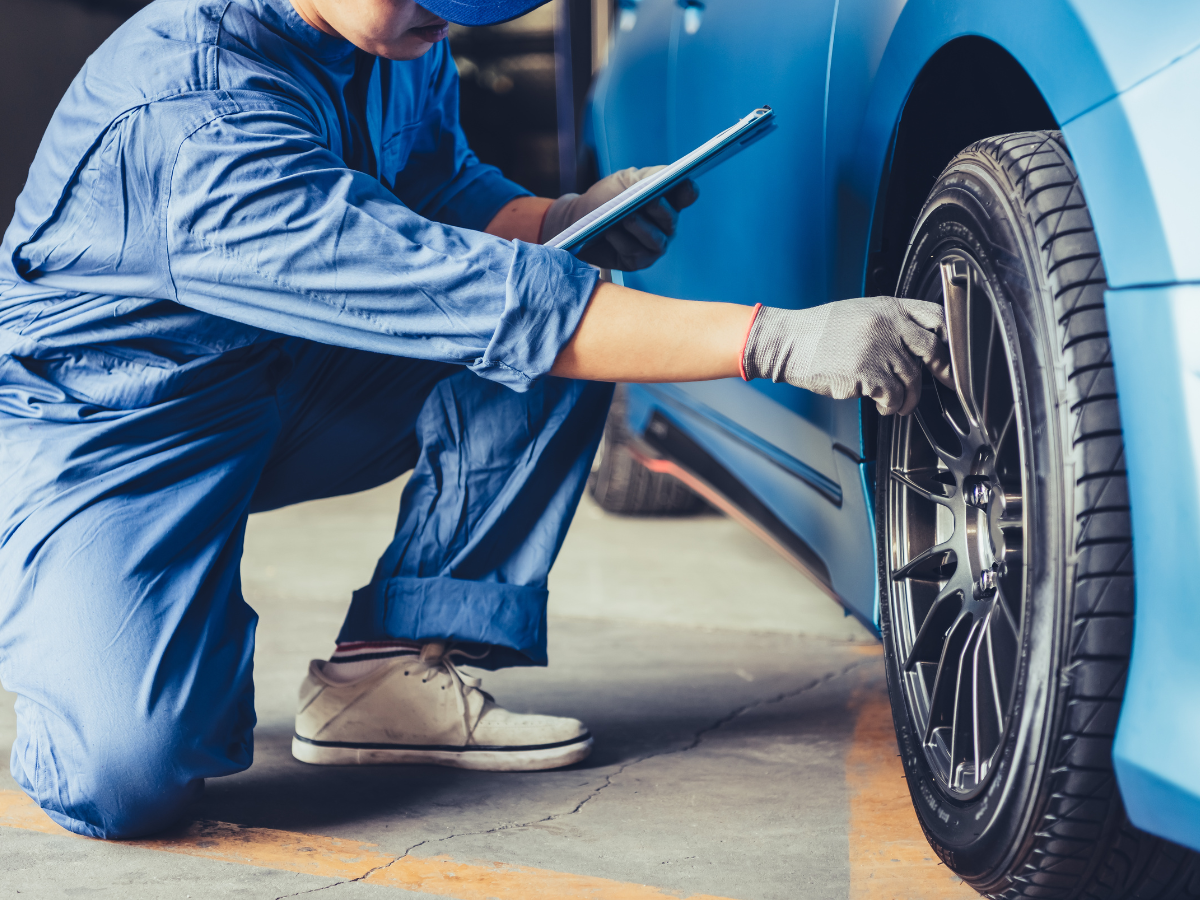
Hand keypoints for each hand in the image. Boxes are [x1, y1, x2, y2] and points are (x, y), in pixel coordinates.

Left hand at [539, 166, 698, 270]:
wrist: (578, 219)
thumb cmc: (605, 198)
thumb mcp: (625, 180)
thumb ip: (648, 176)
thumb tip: (669, 174)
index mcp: (667, 201)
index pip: (686, 195)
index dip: (688, 190)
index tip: (684, 182)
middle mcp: (664, 226)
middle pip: (671, 219)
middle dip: (661, 210)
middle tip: (651, 200)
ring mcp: (652, 246)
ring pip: (655, 240)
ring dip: (641, 228)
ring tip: (627, 218)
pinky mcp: (636, 262)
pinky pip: (634, 253)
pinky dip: (622, 241)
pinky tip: (610, 232)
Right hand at [741, 297, 952, 414]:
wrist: (788, 342)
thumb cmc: (819, 331)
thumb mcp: (860, 313)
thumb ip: (890, 323)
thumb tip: (917, 345)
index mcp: (888, 308)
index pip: (935, 317)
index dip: (950, 338)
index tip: (952, 354)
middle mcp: (888, 325)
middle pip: (932, 350)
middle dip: (943, 372)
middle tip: (946, 383)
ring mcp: (879, 349)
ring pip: (912, 380)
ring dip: (908, 397)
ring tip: (898, 403)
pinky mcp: (867, 374)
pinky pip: (892, 396)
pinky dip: (890, 406)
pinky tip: (882, 406)